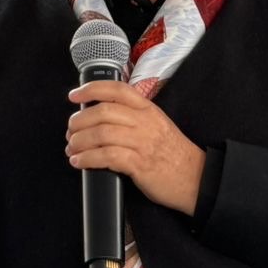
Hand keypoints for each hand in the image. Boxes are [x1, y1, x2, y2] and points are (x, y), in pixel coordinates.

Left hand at [65, 80, 205, 214]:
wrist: (196, 179)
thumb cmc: (173, 154)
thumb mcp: (157, 125)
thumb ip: (133, 117)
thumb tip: (99, 116)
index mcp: (148, 110)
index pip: (116, 90)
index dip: (91, 89)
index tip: (74, 96)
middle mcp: (145, 123)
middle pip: (102, 112)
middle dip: (79, 122)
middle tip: (71, 132)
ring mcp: (142, 143)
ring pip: (101, 133)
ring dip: (80, 142)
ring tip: (72, 149)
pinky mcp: (140, 164)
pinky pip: (107, 156)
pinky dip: (88, 159)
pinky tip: (80, 162)